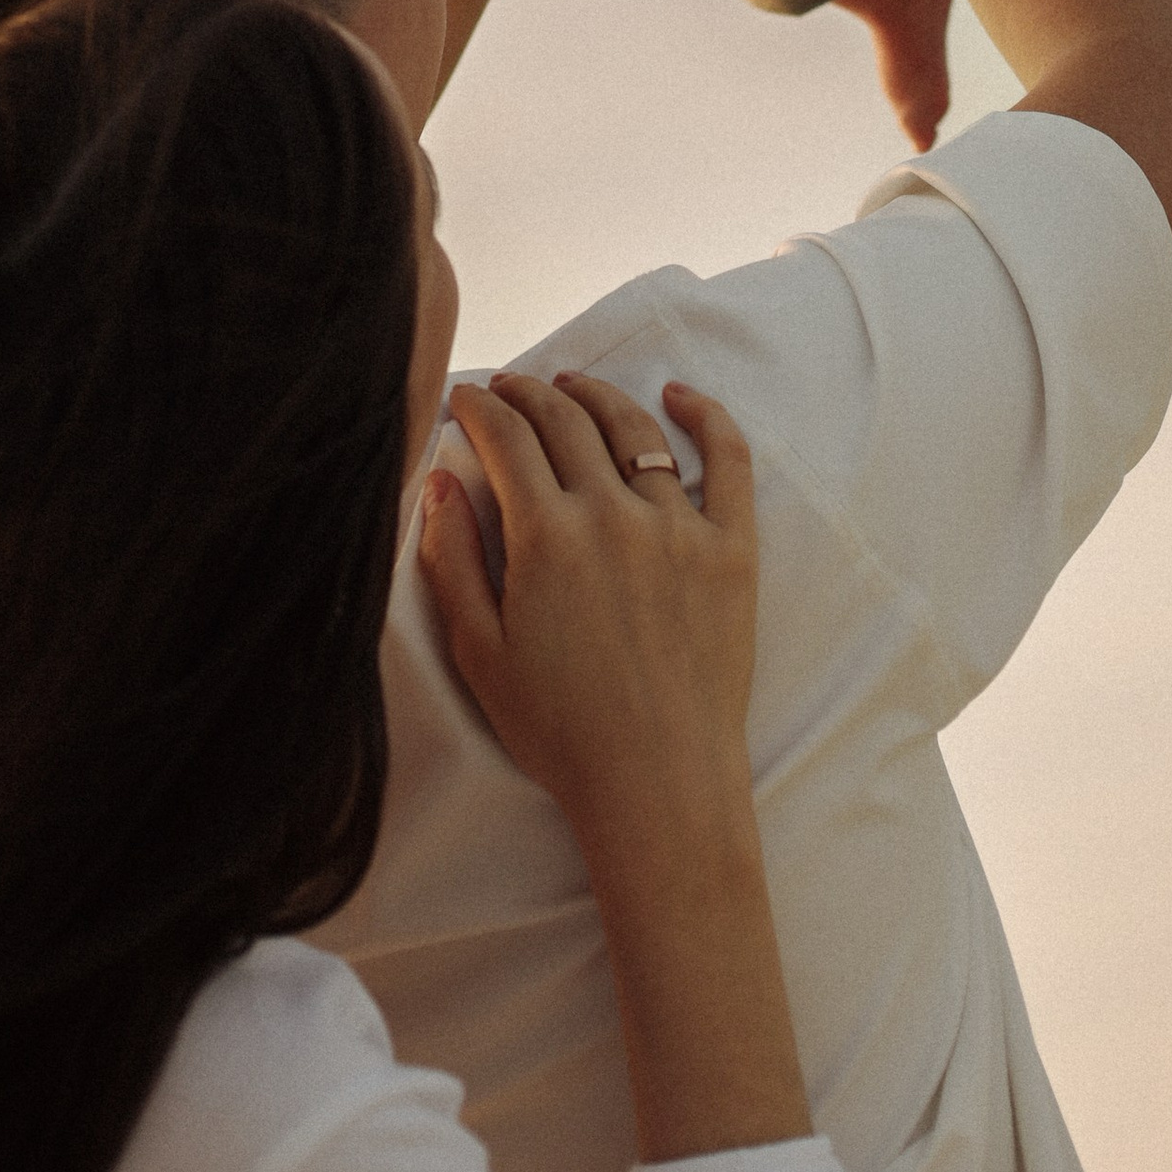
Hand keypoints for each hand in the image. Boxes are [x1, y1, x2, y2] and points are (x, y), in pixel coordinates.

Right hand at [420, 374, 758, 858]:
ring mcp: (678, 525)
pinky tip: (678, 396)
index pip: (506, 438)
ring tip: (571, 385)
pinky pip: (727, 459)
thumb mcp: (479, 653)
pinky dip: (704, 415)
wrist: (658, 786)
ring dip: (595, 395)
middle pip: (564, 420)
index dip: (480, 409)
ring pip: (633, 427)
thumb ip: (452, 560)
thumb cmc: (560, 732)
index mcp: (547, 536)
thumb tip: (441, 482)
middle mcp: (613, 513)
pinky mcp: (731, 548)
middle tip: (508, 388)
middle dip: (527, 393)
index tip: (465, 400)